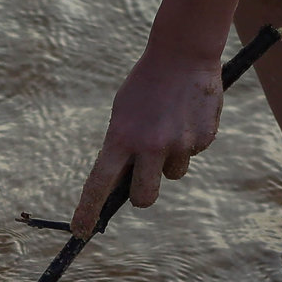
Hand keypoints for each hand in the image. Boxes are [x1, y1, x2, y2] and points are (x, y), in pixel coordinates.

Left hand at [70, 50, 223, 235]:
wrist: (182, 51)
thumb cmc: (145, 85)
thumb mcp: (124, 114)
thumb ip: (122, 148)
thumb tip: (120, 186)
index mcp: (121, 137)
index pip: (99, 184)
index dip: (88, 211)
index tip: (79, 231)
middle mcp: (149, 146)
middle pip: (143, 198)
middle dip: (141, 196)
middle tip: (141, 182)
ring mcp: (178, 144)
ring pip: (172, 174)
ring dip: (169, 160)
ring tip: (170, 124)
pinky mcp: (202, 139)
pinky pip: (192, 153)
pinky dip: (189, 140)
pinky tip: (187, 114)